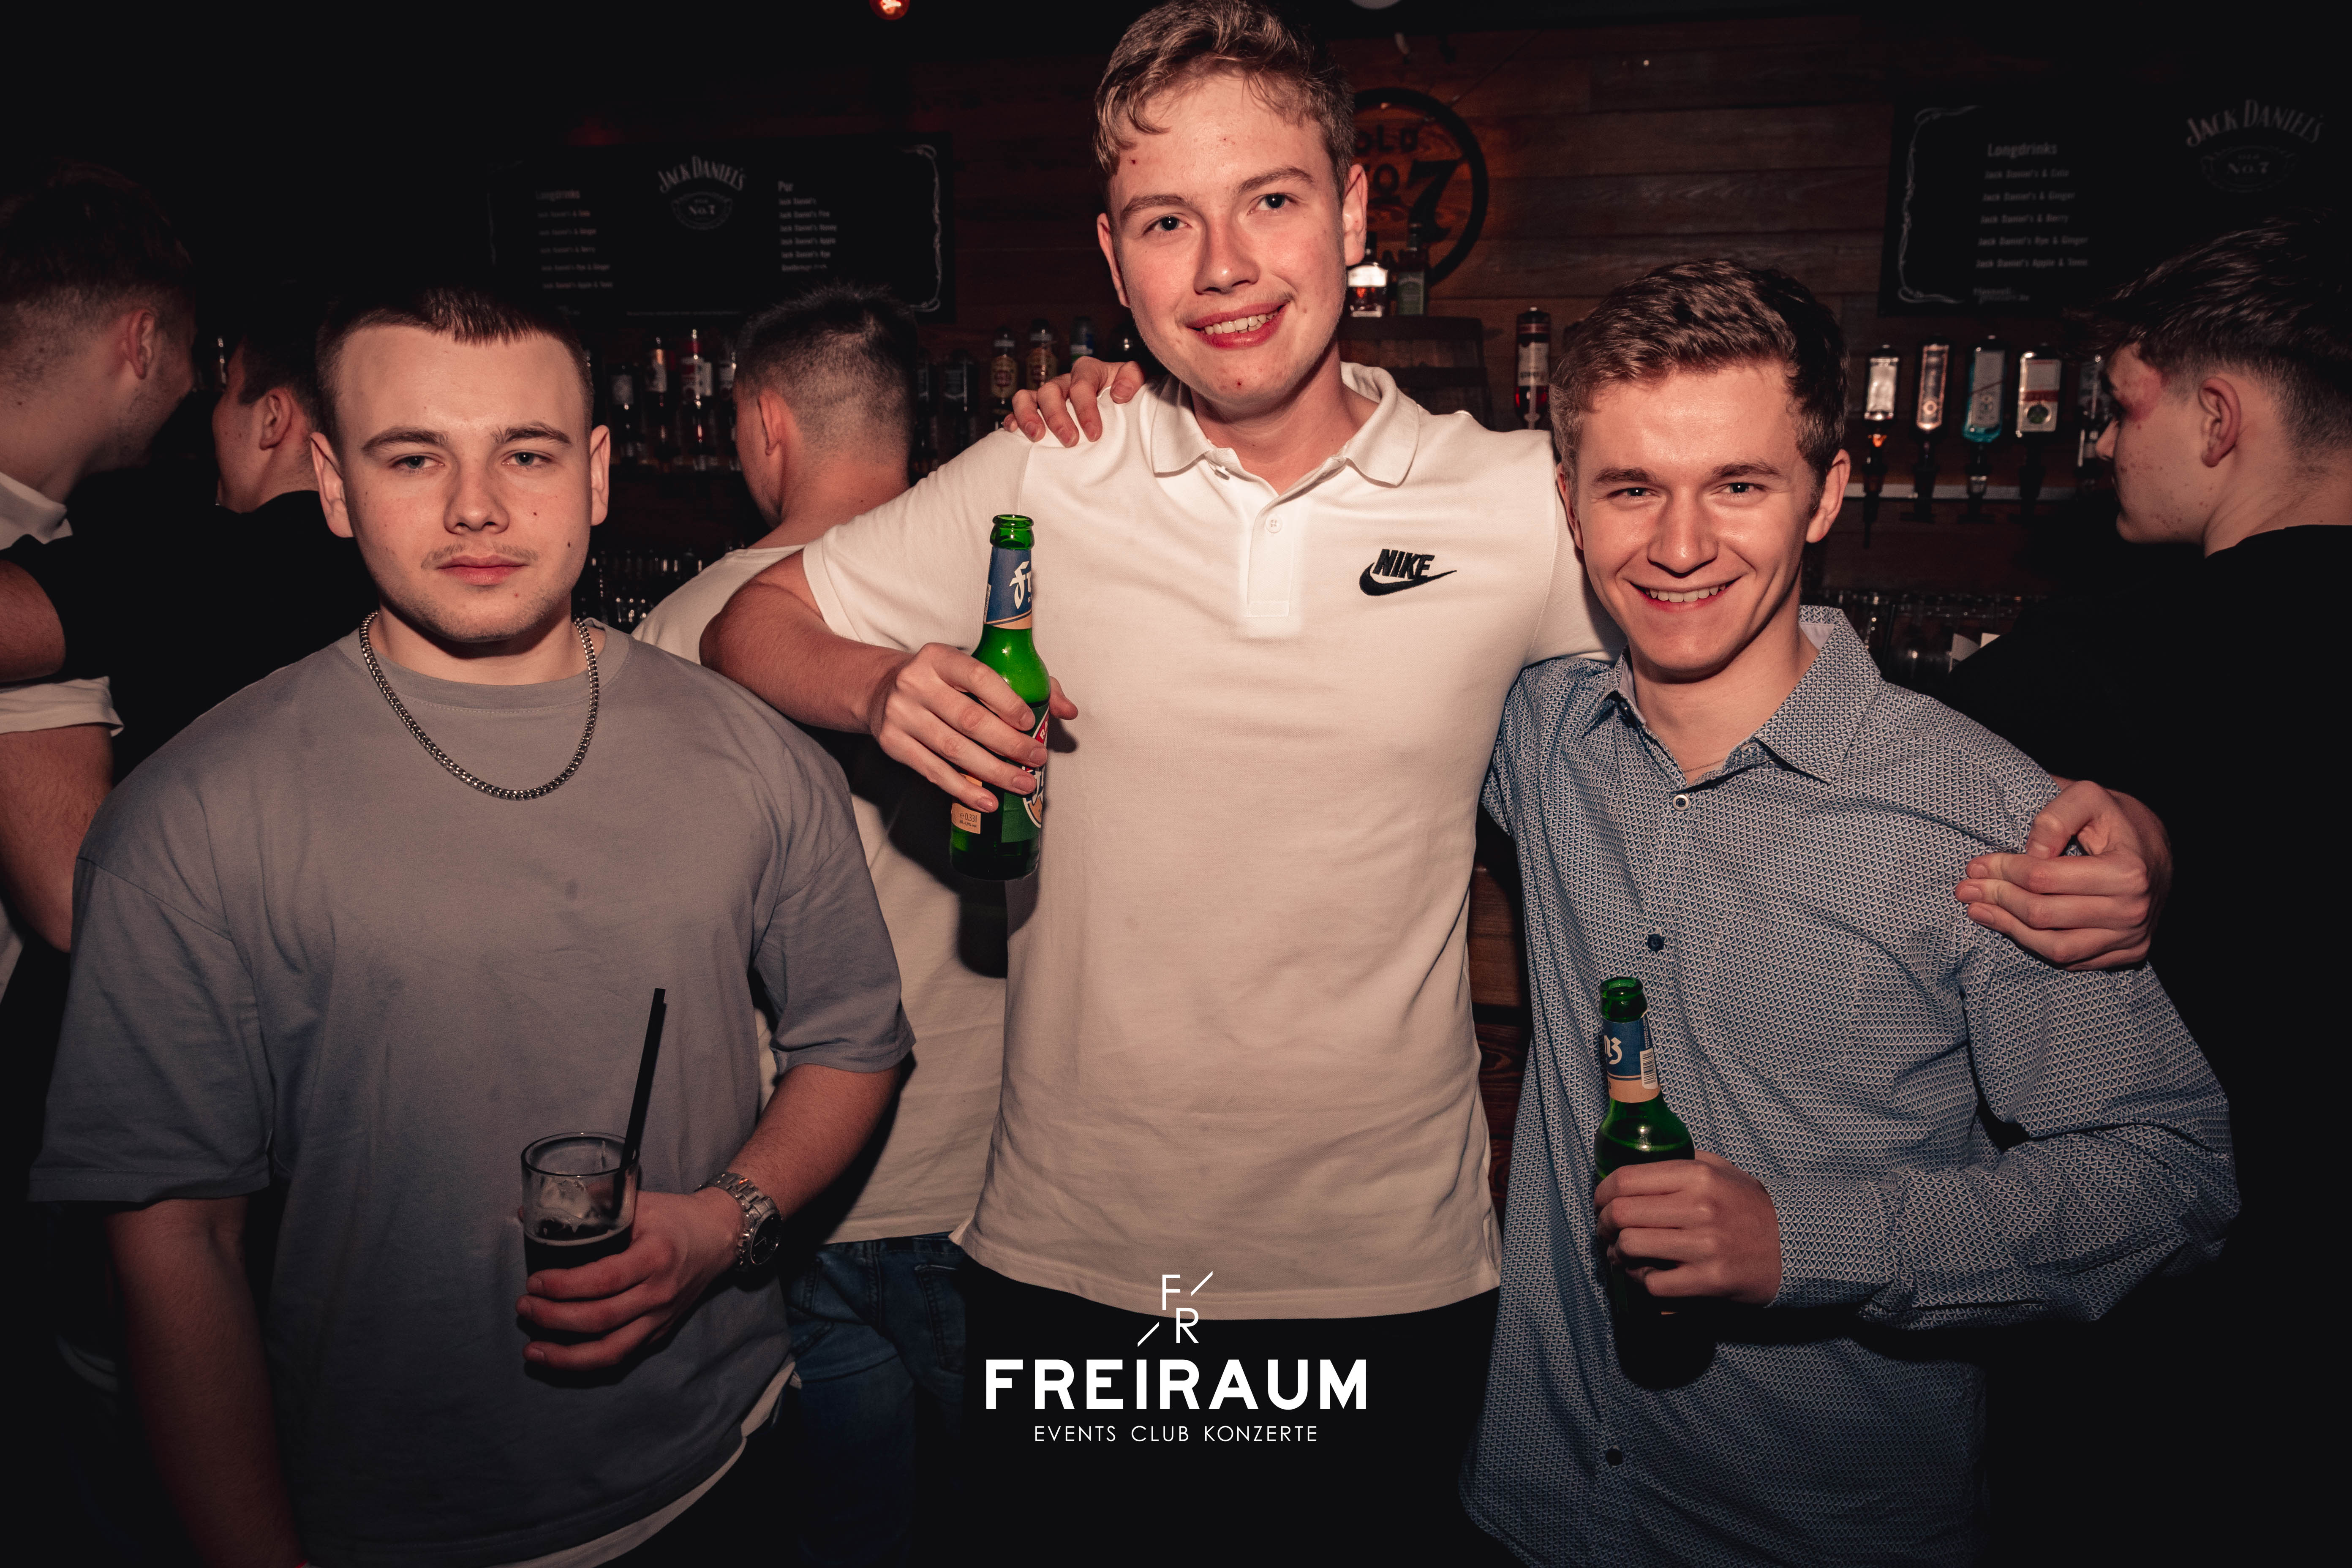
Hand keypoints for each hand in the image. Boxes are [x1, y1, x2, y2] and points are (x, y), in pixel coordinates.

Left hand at [518, 1188, 741, 1369]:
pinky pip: (621, 1357)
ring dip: (566, 1357)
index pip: (603, 1279)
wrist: (719, 1236)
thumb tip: (530, 1212)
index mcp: (656, 1255)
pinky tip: (560, 1358)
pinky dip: (587, 1363)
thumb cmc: (675, 1216)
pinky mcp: (661, 1333)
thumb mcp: (638, 1202)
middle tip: (523, 1309)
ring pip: (610, 1352)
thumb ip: (590, 1207)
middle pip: (600, 1319)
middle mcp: (660, 1292)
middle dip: (553, 1319)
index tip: (534, 1282)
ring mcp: (662, 1317)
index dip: (563, 1286)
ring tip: (532, 1350)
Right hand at [866, 644, 1078, 812]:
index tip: (1030, 723)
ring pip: (953, 750)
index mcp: (940, 657)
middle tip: (1036, 759)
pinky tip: (987, 800)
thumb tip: (1067, 711)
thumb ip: (1026, 682)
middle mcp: (916, 683)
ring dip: (993, 772)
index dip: (1007, 701)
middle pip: (969, 719)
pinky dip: (963, 790)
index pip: (978, 676)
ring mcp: (901, 714)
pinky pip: (933, 771)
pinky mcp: (893, 743)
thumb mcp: (975, 669)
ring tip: (1022, 784)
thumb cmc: (944, 682)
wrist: (881, 689)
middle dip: (1008, 744)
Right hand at [1005, 357, 1148, 443]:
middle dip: (1058, 417)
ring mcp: (1048, 395)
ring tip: (1036, 437)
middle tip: (1070, 440)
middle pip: (1051, 391)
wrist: (1120, 400)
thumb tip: (1118, 393)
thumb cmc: (1126, 391)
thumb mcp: (1138, 378)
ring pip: (1027, 396)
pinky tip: (1013, 431)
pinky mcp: (1038, 409)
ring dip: (1028, 416)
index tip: (1094, 434)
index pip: (1081, 386)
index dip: (1086, 410)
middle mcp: (1064, 381)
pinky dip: (1013, 418)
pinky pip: (1019, 409)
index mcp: (1087, 371)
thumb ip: (1132, 377)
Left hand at [1593, 1151, 1781, 1304]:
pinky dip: (1641, 1281)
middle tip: (1606, 1231)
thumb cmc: (1751, 1207)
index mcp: (1697, 1176)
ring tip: (1622, 1255)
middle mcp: (1699, 1208)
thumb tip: (1632, 1169)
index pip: (1626, 1179)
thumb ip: (1681, 1162)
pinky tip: (1646, 1276)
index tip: (1599, 1202)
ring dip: (1618, 1254)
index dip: (1601, 1193)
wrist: (1796, 1246)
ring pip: (1630, 1248)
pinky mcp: (1709, 1281)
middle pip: (1621, 1214)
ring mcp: (1704, 1247)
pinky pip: (1653, 1284)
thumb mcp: (1722, 1171)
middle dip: (1603, 1224)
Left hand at [1956, 777, 2168, 968]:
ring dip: (2008, 929)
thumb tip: (2030, 851)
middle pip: (2044, 914)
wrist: (2158, 850)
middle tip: (1965, 888)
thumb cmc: (2118, 819)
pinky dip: (2034, 945)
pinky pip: (2072, 960)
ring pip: (2055, 947)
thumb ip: (2057, 815)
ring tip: (1978, 910)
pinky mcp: (2128, 953)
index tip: (1976, 865)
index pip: (2044, 878)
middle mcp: (2132, 911)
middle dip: (1997, 899)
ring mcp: (2131, 937)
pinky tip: (2009, 927)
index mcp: (2127, 871)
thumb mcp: (2090, 797)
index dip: (2003, 871)